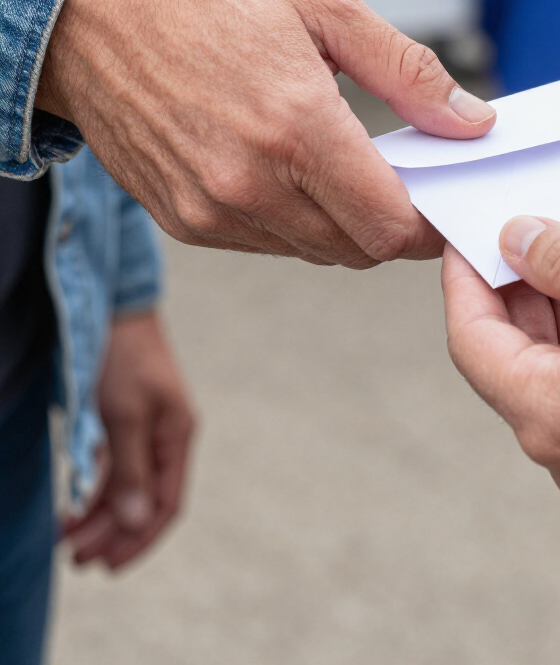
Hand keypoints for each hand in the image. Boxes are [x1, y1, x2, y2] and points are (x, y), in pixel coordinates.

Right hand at [35, 0, 495, 265]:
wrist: (90, 17)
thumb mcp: (324, 6)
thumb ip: (407, 72)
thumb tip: (471, 121)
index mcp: (296, 127)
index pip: (390, 226)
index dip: (429, 226)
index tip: (442, 202)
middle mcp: (250, 183)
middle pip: (359, 249)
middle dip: (393, 224)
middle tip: (399, 176)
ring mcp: (212, 210)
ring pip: (315, 251)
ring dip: (344, 223)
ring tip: (341, 165)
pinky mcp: (185, 221)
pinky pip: (267, 244)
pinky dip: (296, 221)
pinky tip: (289, 170)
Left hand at [63, 311, 194, 569]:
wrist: (113, 308)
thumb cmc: (124, 358)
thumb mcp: (125, 414)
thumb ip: (131, 469)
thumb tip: (139, 522)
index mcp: (177, 435)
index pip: (167, 504)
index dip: (140, 539)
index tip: (108, 566)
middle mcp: (166, 437)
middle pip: (144, 500)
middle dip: (112, 534)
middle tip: (75, 560)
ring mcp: (145, 429)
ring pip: (126, 487)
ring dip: (99, 517)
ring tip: (67, 540)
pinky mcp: (124, 420)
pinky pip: (112, 468)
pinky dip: (94, 491)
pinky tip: (73, 506)